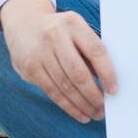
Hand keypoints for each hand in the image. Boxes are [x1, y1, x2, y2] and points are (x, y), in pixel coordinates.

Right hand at [1, 2, 117, 123]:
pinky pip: (53, 92)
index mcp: (73, 23)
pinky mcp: (29, 68)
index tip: (114, 90)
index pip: (95, 51)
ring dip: (83, 104)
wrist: (23, 23)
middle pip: (78, 73)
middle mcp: (55, 36)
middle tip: (104, 108)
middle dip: (93, 95)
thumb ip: (91, 52)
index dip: (107, 73)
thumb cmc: (60, 31)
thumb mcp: (76, 31)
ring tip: (95, 114)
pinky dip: (69, 106)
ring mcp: (40, 52)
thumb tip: (109, 84)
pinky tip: (80, 114)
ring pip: (65, 86)